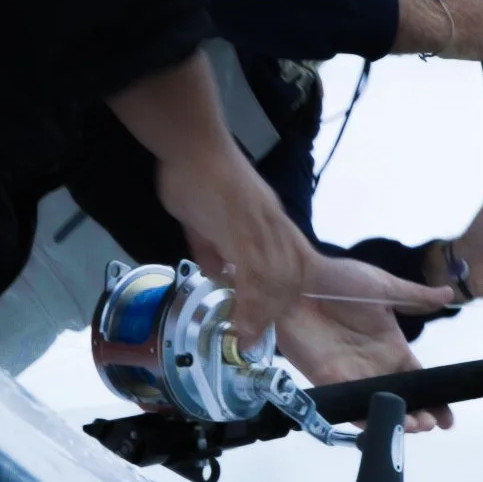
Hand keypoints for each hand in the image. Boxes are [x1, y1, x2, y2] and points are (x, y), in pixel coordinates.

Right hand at [105, 52, 322, 336]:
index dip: (284, 293)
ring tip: (248, 336)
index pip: (290, 265)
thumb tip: (218, 274)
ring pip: (277, 280)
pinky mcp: (247, 231)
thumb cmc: (194, 174)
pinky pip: (256, 275)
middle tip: (253, 334)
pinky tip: (242, 322)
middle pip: (290, 277)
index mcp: (268, 224)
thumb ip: (212, 248)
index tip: (268, 316)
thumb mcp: (203, 220)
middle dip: (275, 310)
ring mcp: (264, 229)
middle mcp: (274, 227)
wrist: (192, 145)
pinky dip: (251, 303)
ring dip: (263, 312)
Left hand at [278, 250, 454, 424]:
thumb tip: (449, 294)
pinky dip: (368, 421)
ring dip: (398, 421)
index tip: (448, 418)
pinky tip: (382, 424)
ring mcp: (352, 375)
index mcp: (391, 345)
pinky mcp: (329, 381)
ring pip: (380, 408)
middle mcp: (374, 365)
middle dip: (420, 416)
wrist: (296, 281)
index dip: (435, 398)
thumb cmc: (337, 280)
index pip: (418, 378)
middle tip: (429, 424)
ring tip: (414, 425)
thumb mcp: (383, 287)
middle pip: (402, 399)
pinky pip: (350, 408)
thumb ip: (415, 297)